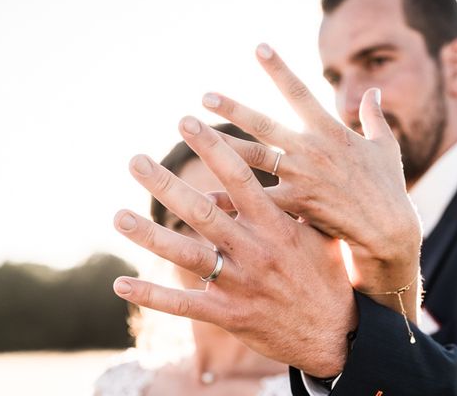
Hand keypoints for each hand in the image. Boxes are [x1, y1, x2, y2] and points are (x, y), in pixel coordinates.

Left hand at [113, 118, 356, 376]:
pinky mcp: (229, 314)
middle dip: (166, 185)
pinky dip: (151, 294)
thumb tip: (285, 175)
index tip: (187, 122)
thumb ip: (299, 203)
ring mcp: (240, 283)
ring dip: (149, 235)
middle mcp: (254, 250)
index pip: (238, 177)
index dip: (212, 147)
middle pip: (202, 212)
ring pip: (186, 255)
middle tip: (135, 161)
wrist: (338, 334)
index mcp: (277, 225)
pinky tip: (120, 284)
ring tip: (118, 216)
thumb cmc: (330, 277)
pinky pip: (183, 304)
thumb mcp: (322, 233)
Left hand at [202, 44, 421, 311]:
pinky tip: (206, 196)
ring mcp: (301, 177)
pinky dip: (232, 200)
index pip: (300, 92)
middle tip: (205, 97)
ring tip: (193, 134)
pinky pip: (256, 201)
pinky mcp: (296, 205)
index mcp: (330, 131)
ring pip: (253, 157)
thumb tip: (372, 90)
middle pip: (264, 124)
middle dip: (233, 109)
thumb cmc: (388, 188)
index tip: (259, 47)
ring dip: (221, 145)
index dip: (279, 68)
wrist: (389, 230)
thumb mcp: (386, 147)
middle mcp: (311, 150)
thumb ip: (375, 117)